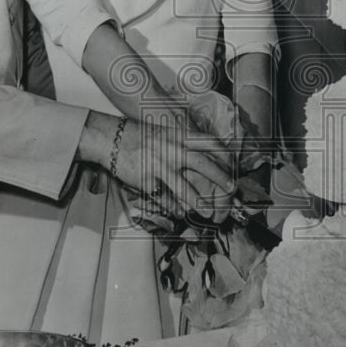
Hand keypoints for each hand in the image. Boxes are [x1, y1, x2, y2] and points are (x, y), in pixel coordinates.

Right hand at [117, 118, 235, 219]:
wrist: (111, 139)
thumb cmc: (140, 136)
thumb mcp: (166, 133)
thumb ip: (185, 143)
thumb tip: (206, 158)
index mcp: (179, 135)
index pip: (210, 143)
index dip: (225, 154)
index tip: (233, 165)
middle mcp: (172, 149)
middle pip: (203, 164)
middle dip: (220, 178)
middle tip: (231, 189)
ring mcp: (160, 165)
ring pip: (184, 187)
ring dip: (198, 202)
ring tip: (207, 213)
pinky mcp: (147, 180)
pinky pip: (164, 198)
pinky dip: (174, 208)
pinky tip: (180, 213)